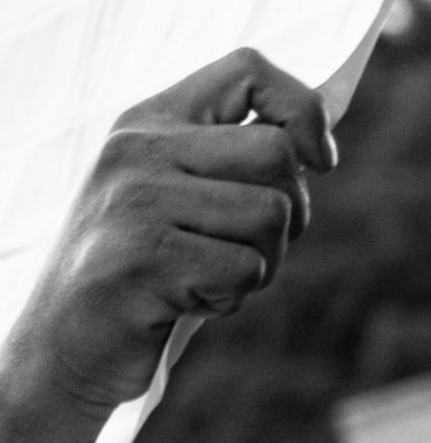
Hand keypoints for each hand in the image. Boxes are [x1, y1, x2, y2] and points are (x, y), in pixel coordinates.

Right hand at [7, 49, 333, 413]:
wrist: (69, 342)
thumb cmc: (150, 269)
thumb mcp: (183, 196)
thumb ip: (236, 162)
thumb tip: (318, 151)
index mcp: (151, 122)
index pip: (248, 70)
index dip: (303, 109)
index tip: (318, 161)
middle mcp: (138, 150)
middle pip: (276, 154)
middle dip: (291, 214)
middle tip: (246, 248)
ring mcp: (134, 200)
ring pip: (270, 215)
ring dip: (260, 264)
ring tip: (207, 277)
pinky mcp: (141, 257)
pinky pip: (244, 270)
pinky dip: (230, 298)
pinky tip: (184, 301)